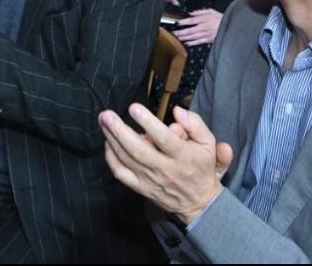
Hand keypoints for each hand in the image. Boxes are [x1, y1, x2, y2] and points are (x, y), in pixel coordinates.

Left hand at [99, 104, 230, 225]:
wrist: (198, 203)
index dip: (148, 123)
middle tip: (107, 114)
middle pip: (138, 149)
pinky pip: (121, 174)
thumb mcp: (208, 143)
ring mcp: (150, 179)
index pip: (164, 138)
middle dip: (119, 131)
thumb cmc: (202, 167)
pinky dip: (111, 159)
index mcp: (183, 156)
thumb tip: (177, 111)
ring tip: (103, 121)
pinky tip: (107, 143)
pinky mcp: (141, 187)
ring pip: (127, 159)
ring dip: (112, 139)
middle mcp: (164, 168)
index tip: (134, 107)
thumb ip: (195, 124)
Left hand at [173, 9, 222, 46]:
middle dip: (181, 32)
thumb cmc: (220, 18)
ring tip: (178, 38)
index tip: (177, 23)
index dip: (183, 22)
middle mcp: (204, 27)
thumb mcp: (211, 11)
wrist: (229, 26)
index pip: (191, 20)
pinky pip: (198, 42)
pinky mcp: (208, 40)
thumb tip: (191, 13)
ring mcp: (205, 34)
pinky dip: (192, 43)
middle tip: (175, 33)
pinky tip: (187, 43)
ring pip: (193, 37)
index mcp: (204, 19)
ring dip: (185, 37)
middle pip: (190, 30)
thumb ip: (200, 12)